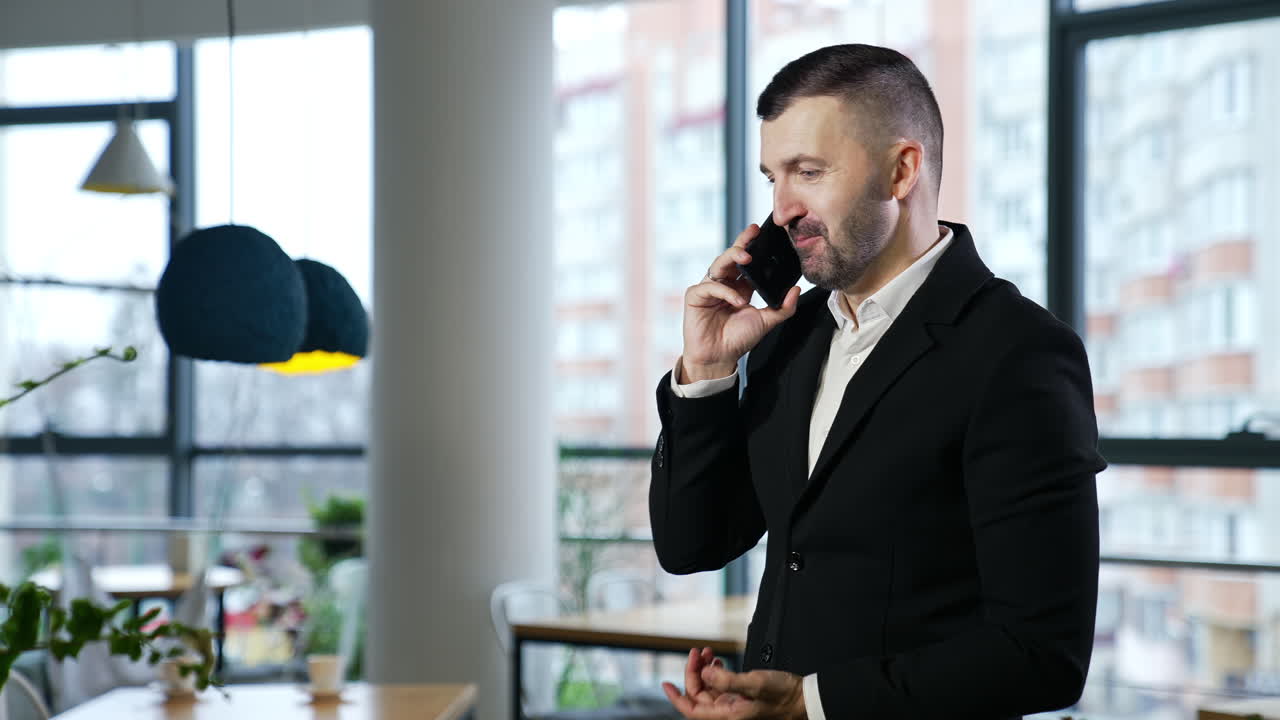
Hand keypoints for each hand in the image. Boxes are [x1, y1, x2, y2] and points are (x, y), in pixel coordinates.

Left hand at [662, 651, 806, 719]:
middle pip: (698, 694)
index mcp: (728, 715)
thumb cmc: (783, 695)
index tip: (666, 684)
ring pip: (708, 688)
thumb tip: (704, 675)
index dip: (676, 697)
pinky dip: (715, 673)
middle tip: (698, 652)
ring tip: (708, 654)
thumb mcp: (754, 684)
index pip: (692, 709)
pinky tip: (718, 663)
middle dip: (694, 672)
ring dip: (704, 670)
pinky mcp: (740, 697)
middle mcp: (728, 712)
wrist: (802, 698)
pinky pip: (719, 686)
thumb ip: (728, 681)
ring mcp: (733, 705)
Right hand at [681, 224, 799, 382]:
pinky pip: (709, 286)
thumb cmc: (738, 339)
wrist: (719, 358)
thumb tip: (796, 290)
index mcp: (739, 285)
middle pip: (731, 256)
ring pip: (718, 264)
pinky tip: (737, 300)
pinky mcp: (695, 297)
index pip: (745, 261)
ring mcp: (708, 288)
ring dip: (732, 257)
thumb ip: (783, 308)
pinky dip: (725, 291)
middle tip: (753, 234)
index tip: (761, 231)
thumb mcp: (767, 321)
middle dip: (742, 243)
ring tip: (747, 258)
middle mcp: (723, 283)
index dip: (751, 244)